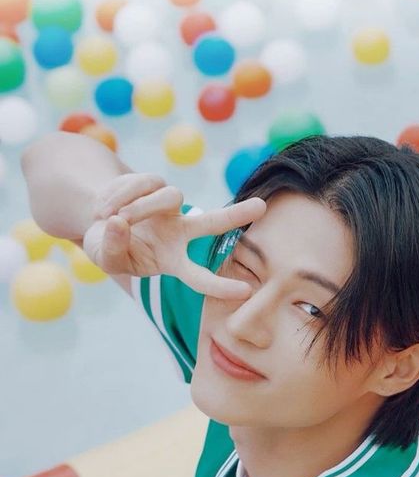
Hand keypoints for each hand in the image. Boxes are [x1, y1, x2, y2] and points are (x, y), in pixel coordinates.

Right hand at [82, 173, 266, 299]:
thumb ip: (113, 249)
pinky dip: (121, 194)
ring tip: (110, 218)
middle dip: (237, 214)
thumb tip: (120, 223)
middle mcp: (179, 233)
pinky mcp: (155, 184)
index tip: (246, 293)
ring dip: (137, 207)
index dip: (221, 286)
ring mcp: (169, 208)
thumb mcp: (106, 259)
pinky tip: (102, 208)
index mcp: (173, 261)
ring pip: (170, 197)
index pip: (200, 277)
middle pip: (213, 222)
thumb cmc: (109, 248)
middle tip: (262, 207)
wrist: (97, 222)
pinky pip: (145, 182)